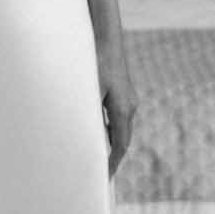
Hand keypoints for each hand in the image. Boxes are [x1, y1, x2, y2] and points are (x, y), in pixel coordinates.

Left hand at [98, 47, 137, 176]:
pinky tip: (95, 130)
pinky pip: (116, 117)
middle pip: (122, 138)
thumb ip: (89, 115)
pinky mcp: (121, 92)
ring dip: (110, 142)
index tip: (104, 177)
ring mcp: (127, 99)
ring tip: (96, 156)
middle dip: (112, 156)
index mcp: (123, 110)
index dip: (112, 162)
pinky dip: (108, 128)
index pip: (120, 145)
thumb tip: (85, 136)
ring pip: (120, 127)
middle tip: (99, 172)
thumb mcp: (89, 90)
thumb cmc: (96, 61)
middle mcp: (129, 106)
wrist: (106, 37)